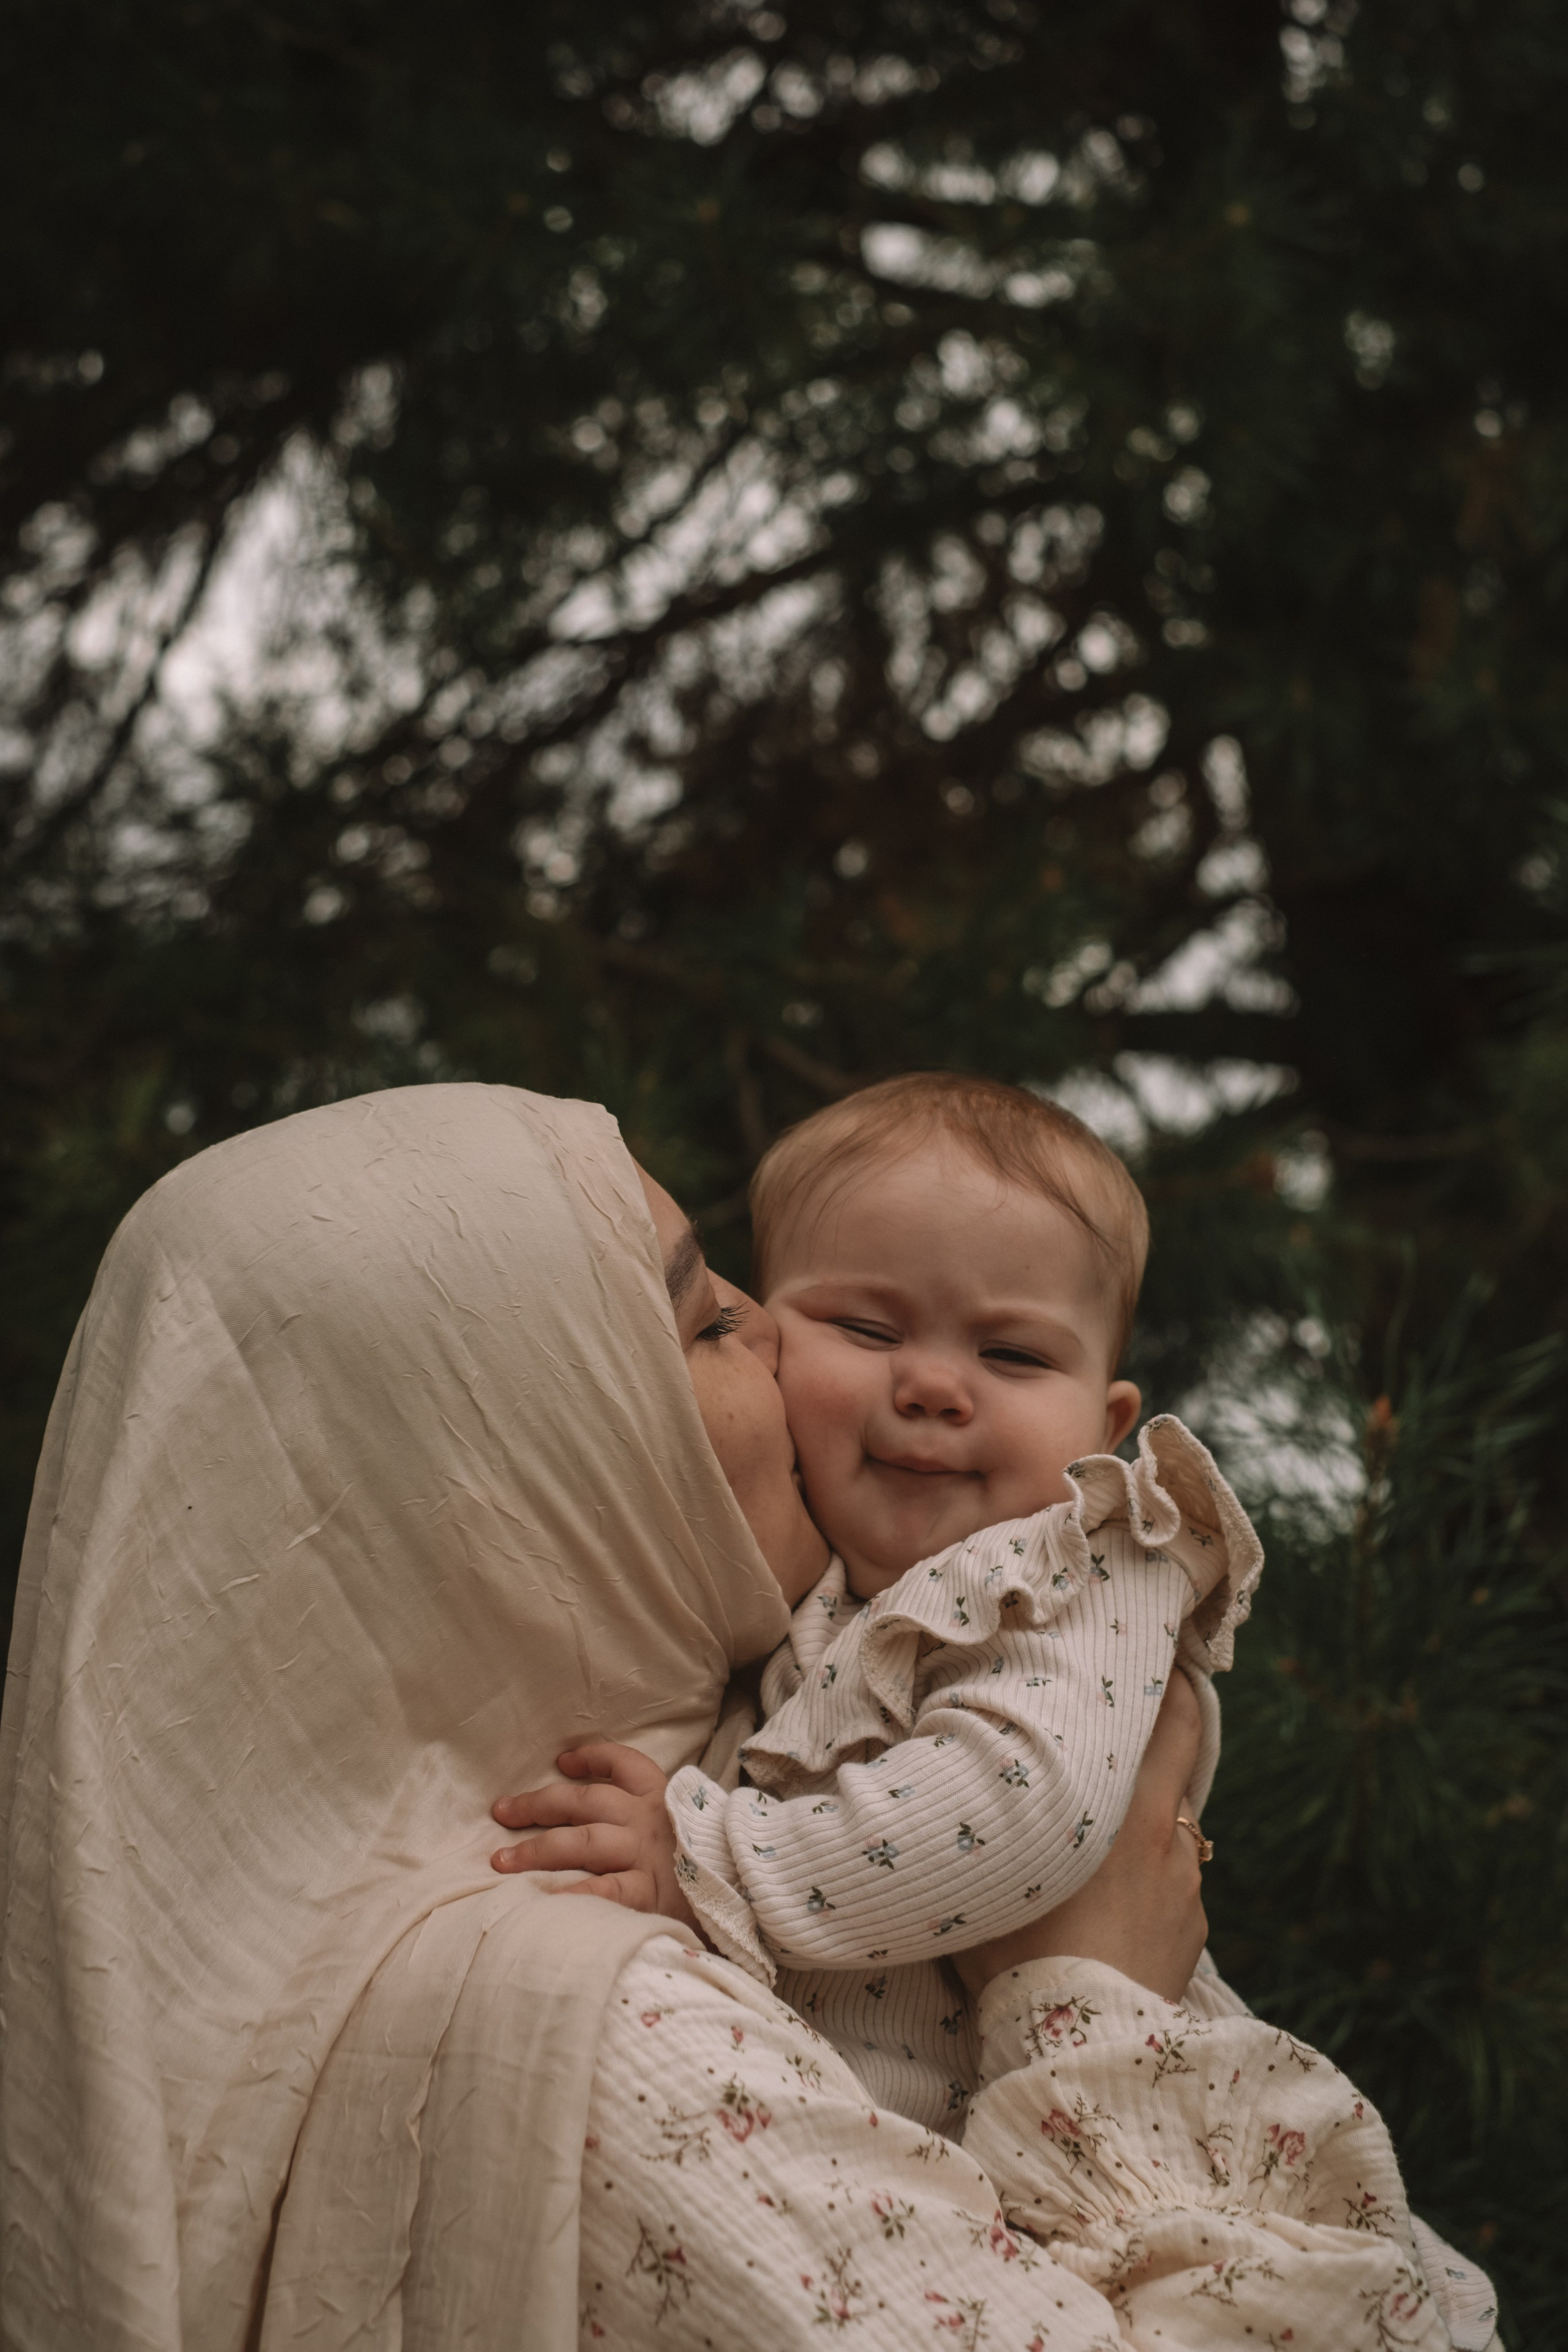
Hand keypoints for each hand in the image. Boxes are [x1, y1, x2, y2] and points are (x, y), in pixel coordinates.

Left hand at [491, 1743, 695, 1926]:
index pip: (623, 1763)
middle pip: (586, 1802)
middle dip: (538, 1804)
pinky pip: (604, 1889)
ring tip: (502, 1861)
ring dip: (538, 1849)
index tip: (562, 1761)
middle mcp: (647, 1821)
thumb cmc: (703, 1861)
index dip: (591, 1757)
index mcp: (658, 1798)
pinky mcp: (648, 1892)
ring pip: (583, 1842)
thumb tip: (584, 1791)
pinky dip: (573, 1891)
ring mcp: (646, 1856)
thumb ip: (642, 1810)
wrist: (745, 1897)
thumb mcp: (680, 1822)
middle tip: (502, 1811)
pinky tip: (543, 1898)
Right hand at [954, 1673, 1207, 2004]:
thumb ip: (998, 1816)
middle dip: (1174, 1716)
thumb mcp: (994, 1873)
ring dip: (1146, 1816)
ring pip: (1171, 1828)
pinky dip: (1150, 1877)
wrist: (1077, 2052)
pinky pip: (1172, 1885)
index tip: (1155, 1651)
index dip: (1167, 1681)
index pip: (1171, 1723)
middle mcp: (1167, 1840)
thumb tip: (961, 1773)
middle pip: (1186, 1753)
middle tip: (1154, 1690)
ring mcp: (1186, 1889)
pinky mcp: (1192, 1933)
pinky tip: (1114, 1902)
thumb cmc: (1020, 1956)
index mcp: (1128, 1813)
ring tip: (1102, 1828)